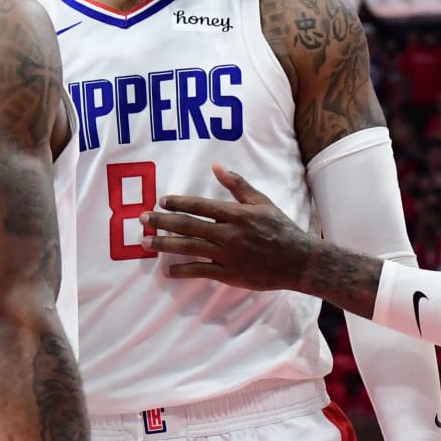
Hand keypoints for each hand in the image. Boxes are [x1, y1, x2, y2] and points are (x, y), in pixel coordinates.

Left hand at [143, 164, 318, 290]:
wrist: (298, 261)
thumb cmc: (280, 229)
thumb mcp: (262, 202)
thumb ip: (238, 185)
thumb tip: (217, 166)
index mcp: (235, 214)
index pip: (200, 205)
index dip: (178, 202)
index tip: (161, 201)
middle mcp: (228, 233)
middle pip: (188, 225)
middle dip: (162, 222)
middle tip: (142, 219)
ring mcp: (227, 255)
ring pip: (189, 248)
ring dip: (164, 244)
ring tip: (145, 243)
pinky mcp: (228, 274)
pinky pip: (200, 271)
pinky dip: (182, 271)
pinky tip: (167, 271)